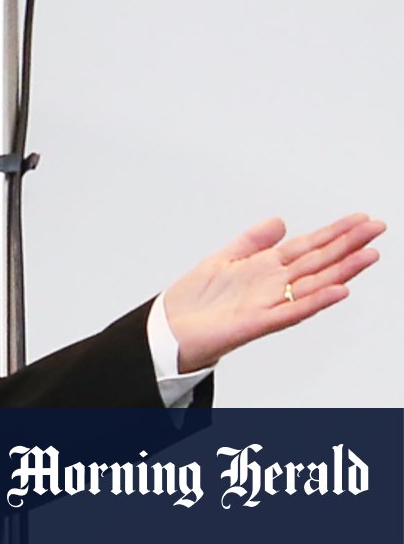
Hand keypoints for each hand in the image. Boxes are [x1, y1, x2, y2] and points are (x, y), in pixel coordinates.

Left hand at [164, 213, 385, 372]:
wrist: (170, 329)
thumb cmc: (195, 301)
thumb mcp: (224, 258)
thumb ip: (253, 241)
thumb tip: (281, 221)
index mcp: (265, 268)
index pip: (308, 246)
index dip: (333, 232)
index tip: (360, 220)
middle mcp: (273, 285)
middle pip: (318, 261)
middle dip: (347, 244)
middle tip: (377, 228)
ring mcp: (269, 304)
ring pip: (314, 285)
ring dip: (342, 271)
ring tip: (369, 255)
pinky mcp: (258, 322)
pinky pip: (292, 311)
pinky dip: (315, 301)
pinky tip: (338, 291)